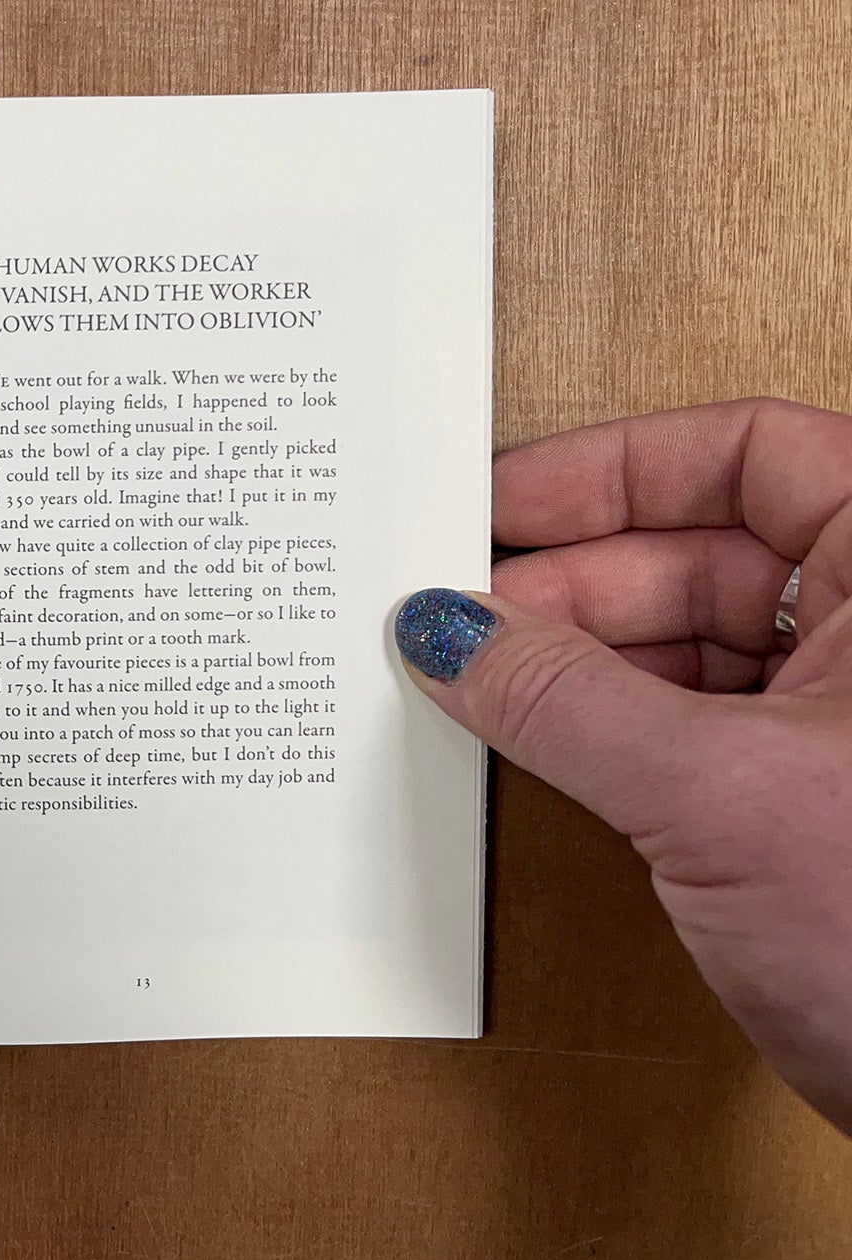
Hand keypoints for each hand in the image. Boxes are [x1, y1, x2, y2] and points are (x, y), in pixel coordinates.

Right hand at [394, 398, 851, 1133]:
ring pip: (689, 644)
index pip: (750, 456)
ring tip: (476, 680)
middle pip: (703, 552)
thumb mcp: (714, 796)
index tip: (495, 503)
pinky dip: (605, 728)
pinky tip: (530, 740)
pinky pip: (687, 725)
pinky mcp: (811, 802)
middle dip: (570, 581)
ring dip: (576, 660)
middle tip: (456, 615)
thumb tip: (447, 632)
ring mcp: (847, 723)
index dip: (613, 470)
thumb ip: (562, 700)